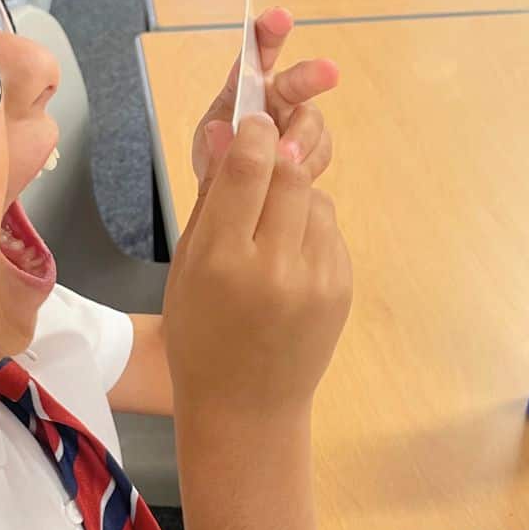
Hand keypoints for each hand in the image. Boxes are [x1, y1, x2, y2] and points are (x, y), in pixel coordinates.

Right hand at [164, 111, 352, 416]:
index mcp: (223, 260)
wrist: (247, 406)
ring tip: (267, 230)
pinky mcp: (342, 286)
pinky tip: (286, 260)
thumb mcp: (186, 268)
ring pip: (313, 197)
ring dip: (291, 195)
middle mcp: (275, 266)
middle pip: (290, 171)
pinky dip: (307, 227)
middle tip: (262, 161)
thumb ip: (209, 200)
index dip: (253, 133)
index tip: (251, 123)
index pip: (251, 166)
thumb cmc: (201, 335)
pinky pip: (327, 229)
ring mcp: (316, 278)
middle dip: (276, 156)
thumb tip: (226, 129)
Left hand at [190, 7, 338, 186]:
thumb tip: (221, 130)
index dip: (270, 31)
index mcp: (251, 83)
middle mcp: (281, 96)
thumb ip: (215, 137)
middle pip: (299, 80)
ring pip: (312, 121)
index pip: (260, 50)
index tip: (279, 16)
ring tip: (284, 156)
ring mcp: (299, 122)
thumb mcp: (207, 142)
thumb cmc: (223, 151)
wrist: (236, 187)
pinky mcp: (312, 149)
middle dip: (312, 74)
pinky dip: (307, 163)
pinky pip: (319, 151)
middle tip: (328, 71)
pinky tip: (292, 171)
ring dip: (302, 138)